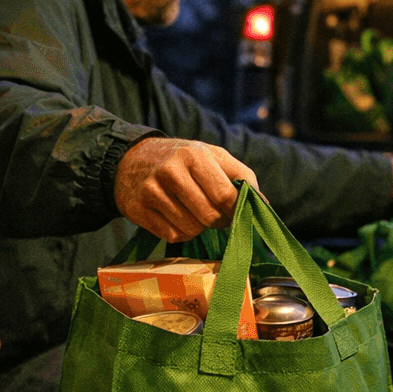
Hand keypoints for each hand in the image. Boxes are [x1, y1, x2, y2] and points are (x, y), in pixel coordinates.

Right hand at [113, 137, 260, 241]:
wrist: (130, 159)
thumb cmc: (182, 159)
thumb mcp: (212, 155)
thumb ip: (241, 175)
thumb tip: (262, 204)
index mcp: (194, 155)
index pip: (225, 195)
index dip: (236, 210)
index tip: (237, 212)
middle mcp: (170, 171)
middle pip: (209, 216)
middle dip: (220, 222)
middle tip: (218, 216)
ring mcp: (152, 191)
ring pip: (191, 229)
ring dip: (200, 228)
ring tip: (196, 213)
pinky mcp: (138, 210)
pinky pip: (172, 236)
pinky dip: (182, 233)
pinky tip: (178, 218)